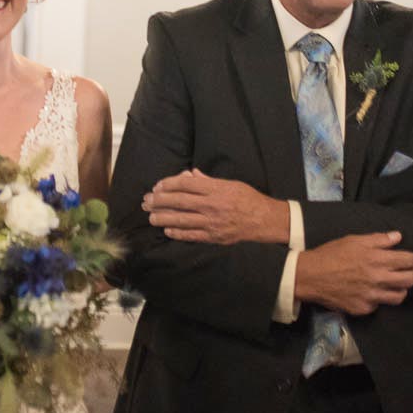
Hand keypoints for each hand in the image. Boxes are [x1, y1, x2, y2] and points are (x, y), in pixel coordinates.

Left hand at [142, 169, 287, 244]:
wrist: (264, 220)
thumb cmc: (247, 198)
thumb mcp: (229, 183)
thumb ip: (208, 181)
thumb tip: (190, 176)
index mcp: (215, 189)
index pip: (185, 184)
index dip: (168, 184)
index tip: (158, 186)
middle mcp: (212, 205)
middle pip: (179, 202)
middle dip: (160, 201)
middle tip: (147, 201)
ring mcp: (212, 222)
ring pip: (182, 220)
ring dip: (163, 218)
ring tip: (151, 216)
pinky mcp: (214, 237)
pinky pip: (192, 235)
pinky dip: (178, 233)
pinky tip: (167, 231)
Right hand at [292, 231, 412, 315]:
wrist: (310, 276)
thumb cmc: (331, 254)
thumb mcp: (354, 240)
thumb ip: (378, 239)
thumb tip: (397, 236)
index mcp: (377, 259)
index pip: (408, 260)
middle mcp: (378, 279)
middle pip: (410, 280)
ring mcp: (371, 296)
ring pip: (399, 296)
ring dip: (401, 289)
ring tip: (397, 284)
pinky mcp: (363, 309)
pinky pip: (379, 305)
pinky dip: (379, 299)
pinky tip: (373, 293)